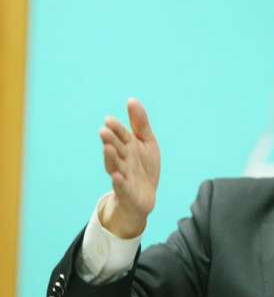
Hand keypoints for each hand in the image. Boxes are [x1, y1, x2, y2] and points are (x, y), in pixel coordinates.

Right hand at [98, 98, 159, 238]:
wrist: (144, 196)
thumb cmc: (144, 167)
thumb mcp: (146, 142)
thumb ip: (140, 123)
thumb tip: (132, 99)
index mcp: (127, 147)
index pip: (121, 135)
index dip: (116, 128)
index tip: (109, 120)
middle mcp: (122, 160)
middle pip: (116, 148)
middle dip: (111, 140)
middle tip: (104, 131)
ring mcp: (123, 175)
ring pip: (116, 165)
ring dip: (111, 157)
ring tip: (108, 147)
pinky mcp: (127, 191)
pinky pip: (122, 187)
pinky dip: (119, 182)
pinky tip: (117, 176)